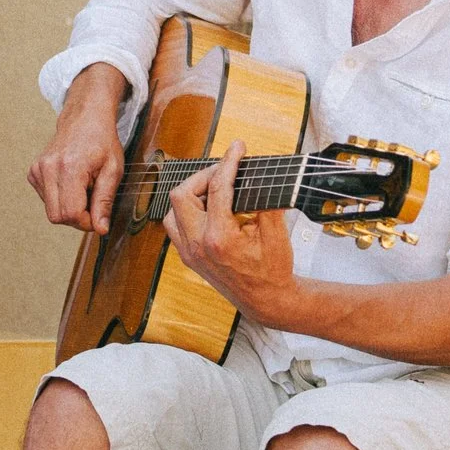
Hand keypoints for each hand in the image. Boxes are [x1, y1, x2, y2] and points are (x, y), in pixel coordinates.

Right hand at [29, 65, 128, 232]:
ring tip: (83, 189)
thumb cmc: (101, 140)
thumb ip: (105, 201)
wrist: (84, 117)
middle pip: (57, 217)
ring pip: (51, 211)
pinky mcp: (34, 172)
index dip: (86, 222)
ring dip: (69, 208)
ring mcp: (38, 170)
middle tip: (93, 204)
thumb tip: (101, 229)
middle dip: (77, 218)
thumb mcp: (113, 170)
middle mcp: (48, 169)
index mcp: (69, 167)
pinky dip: (61, 199)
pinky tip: (72, 184)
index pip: (71, 213)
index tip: (98, 216)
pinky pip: (46, 200)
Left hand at [164, 140, 295, 323]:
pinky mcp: (188, 258)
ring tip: (215, 189)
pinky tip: (207, 208)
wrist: (267, 301)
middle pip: (182, 194)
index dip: (228, 162)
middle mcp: (198, 245)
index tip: (237, 148)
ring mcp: (190, 253)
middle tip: (224, 171)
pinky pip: (176, 226)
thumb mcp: (276, 232)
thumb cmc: (273, 270)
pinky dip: (187, 212)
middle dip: (203, 176)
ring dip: (191, 194)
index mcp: (219, 238)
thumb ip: (266, 200)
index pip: (218, 188)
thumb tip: (258, 174)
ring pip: (172, 211)